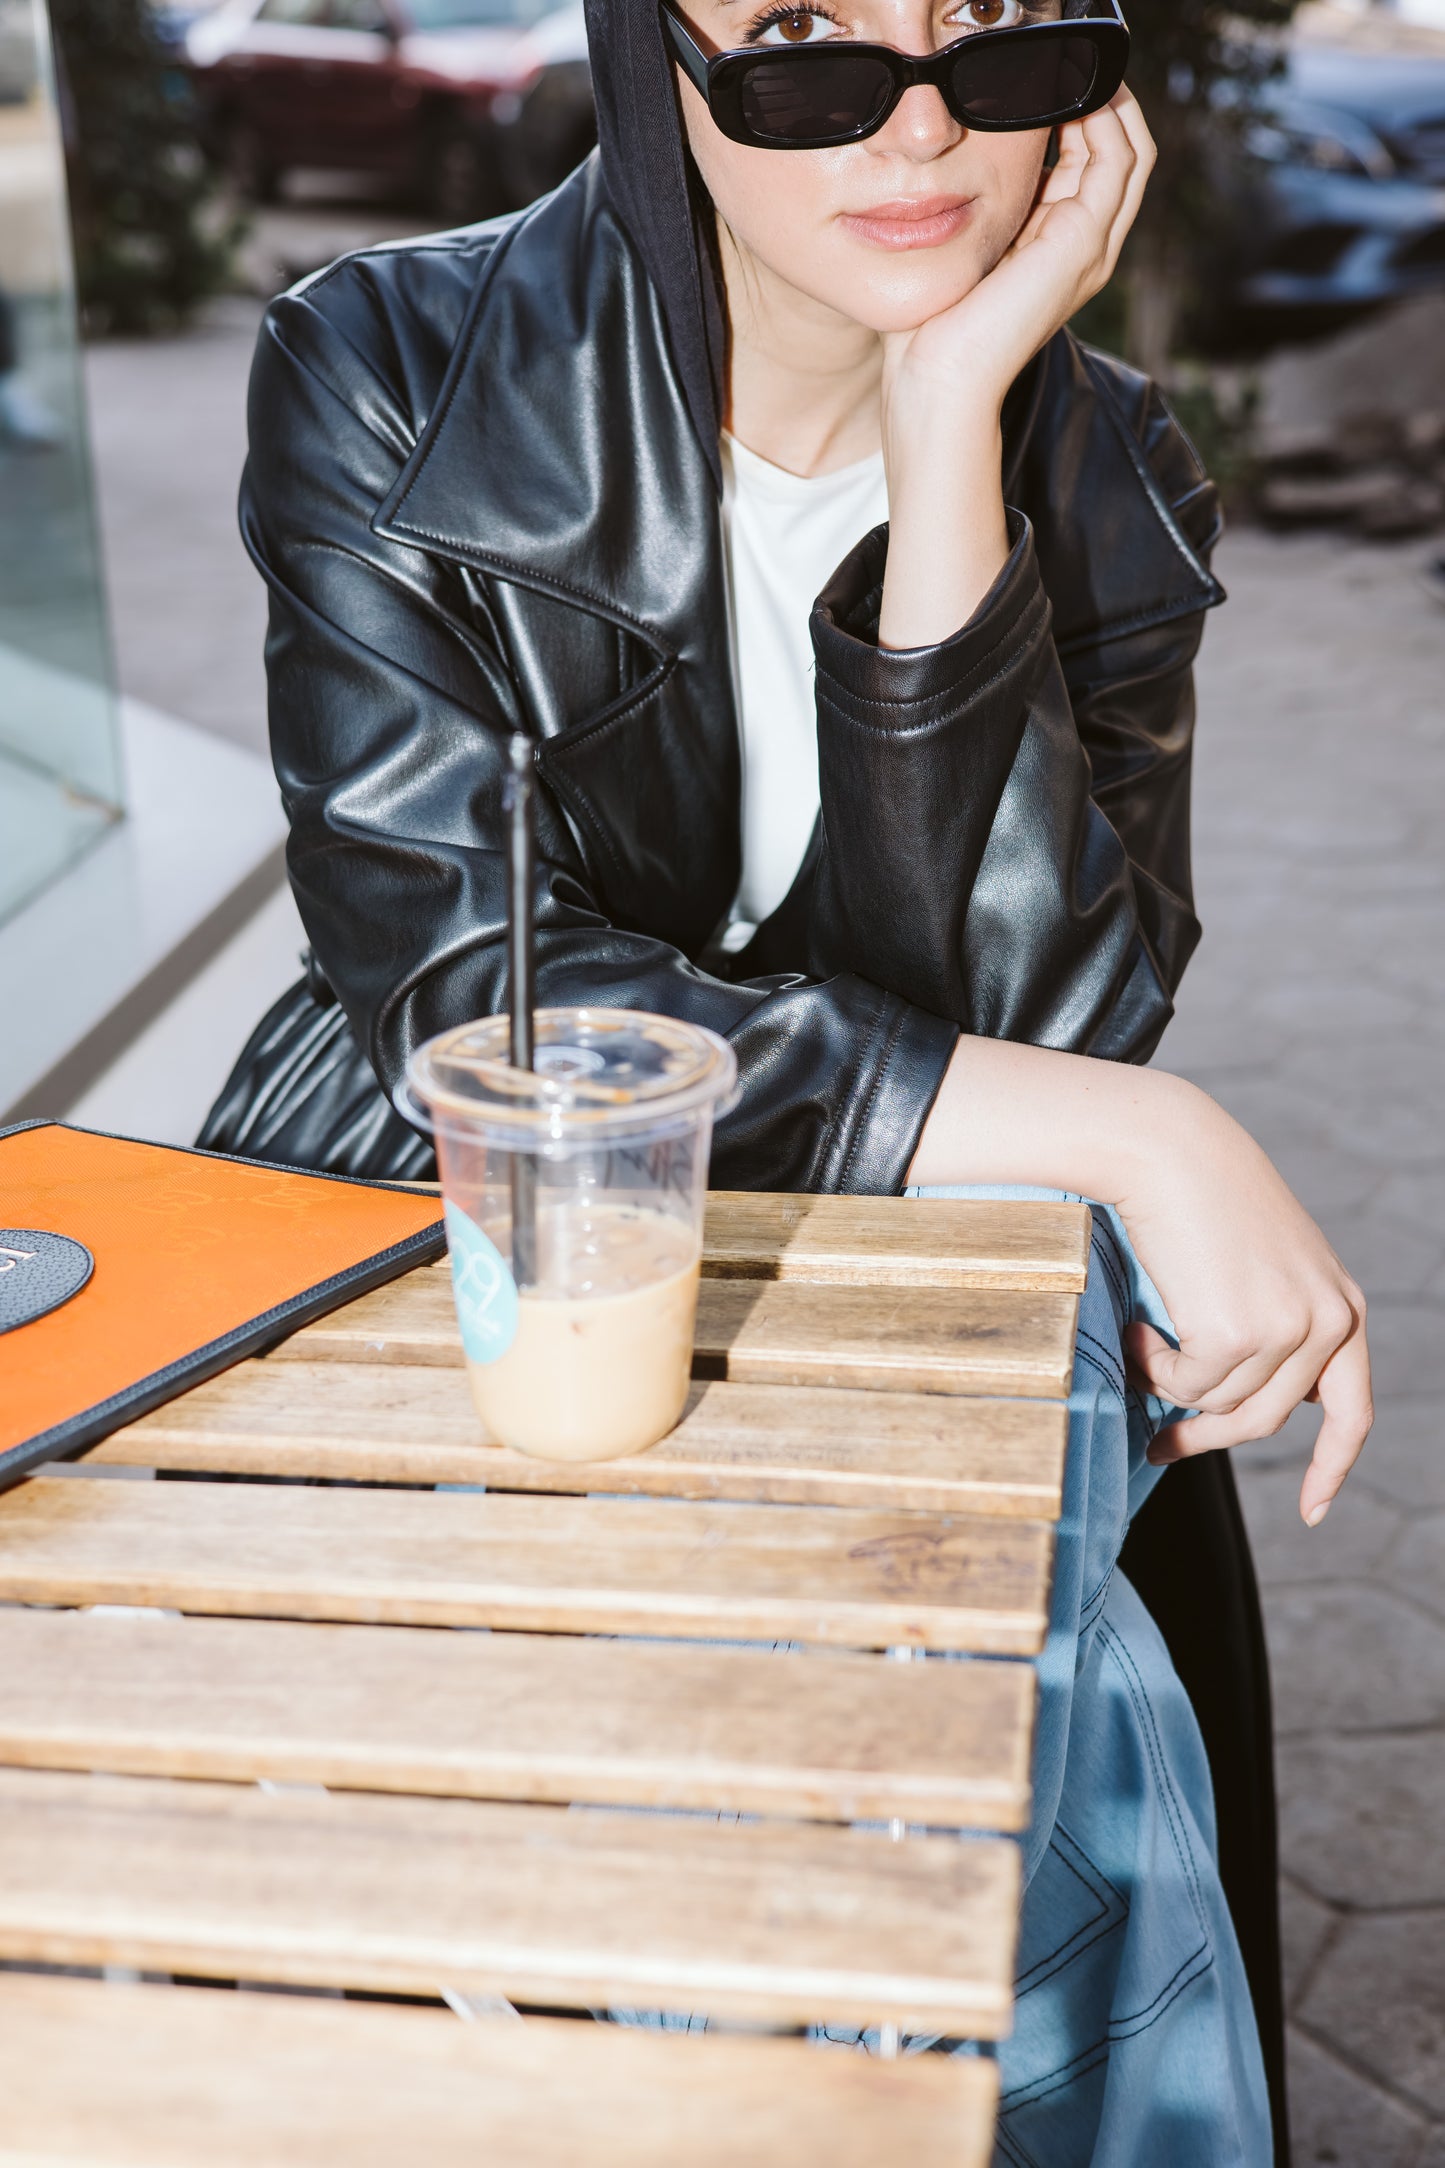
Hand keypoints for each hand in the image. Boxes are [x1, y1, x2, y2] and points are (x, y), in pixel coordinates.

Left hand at [883, 89, 1156, 416]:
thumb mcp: (960, 249)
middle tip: (1070, 54)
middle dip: (1105, 96)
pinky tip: (1066, 90)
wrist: (939, 378)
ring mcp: (1093, 245)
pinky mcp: (1083, 242)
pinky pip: (1116, 159)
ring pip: (1130, 148)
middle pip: (1123, 150)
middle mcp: (1087, 246)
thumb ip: (976, 208)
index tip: (1047, 74)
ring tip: (1072, 61)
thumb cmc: (933, 327)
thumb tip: (951, 154)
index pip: (1092, 162)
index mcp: (1059, 246)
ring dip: (1108, 98)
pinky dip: (1102, 117)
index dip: (1080, 113)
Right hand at [908, 1039, 1373, 1523]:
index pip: (1351, 1410)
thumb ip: (1279, 1328)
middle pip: (1267, 1421)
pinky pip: (1183, 1385)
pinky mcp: (1236, 1331)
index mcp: (1343, 1306)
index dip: (1331, 1465)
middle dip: (1209, 1439)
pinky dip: (1151, 1365)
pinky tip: (1137, 1325)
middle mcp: (1330, 1321)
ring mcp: (1287, 1329)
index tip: (1312, 1509)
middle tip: (1162, 1444)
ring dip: (1170, 1387)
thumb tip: (1257, 1410)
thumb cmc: (1199, 1199)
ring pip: (1219, 1404)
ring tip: (1141, 1342)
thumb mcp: (1265, 1266)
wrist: (1164, 1148)